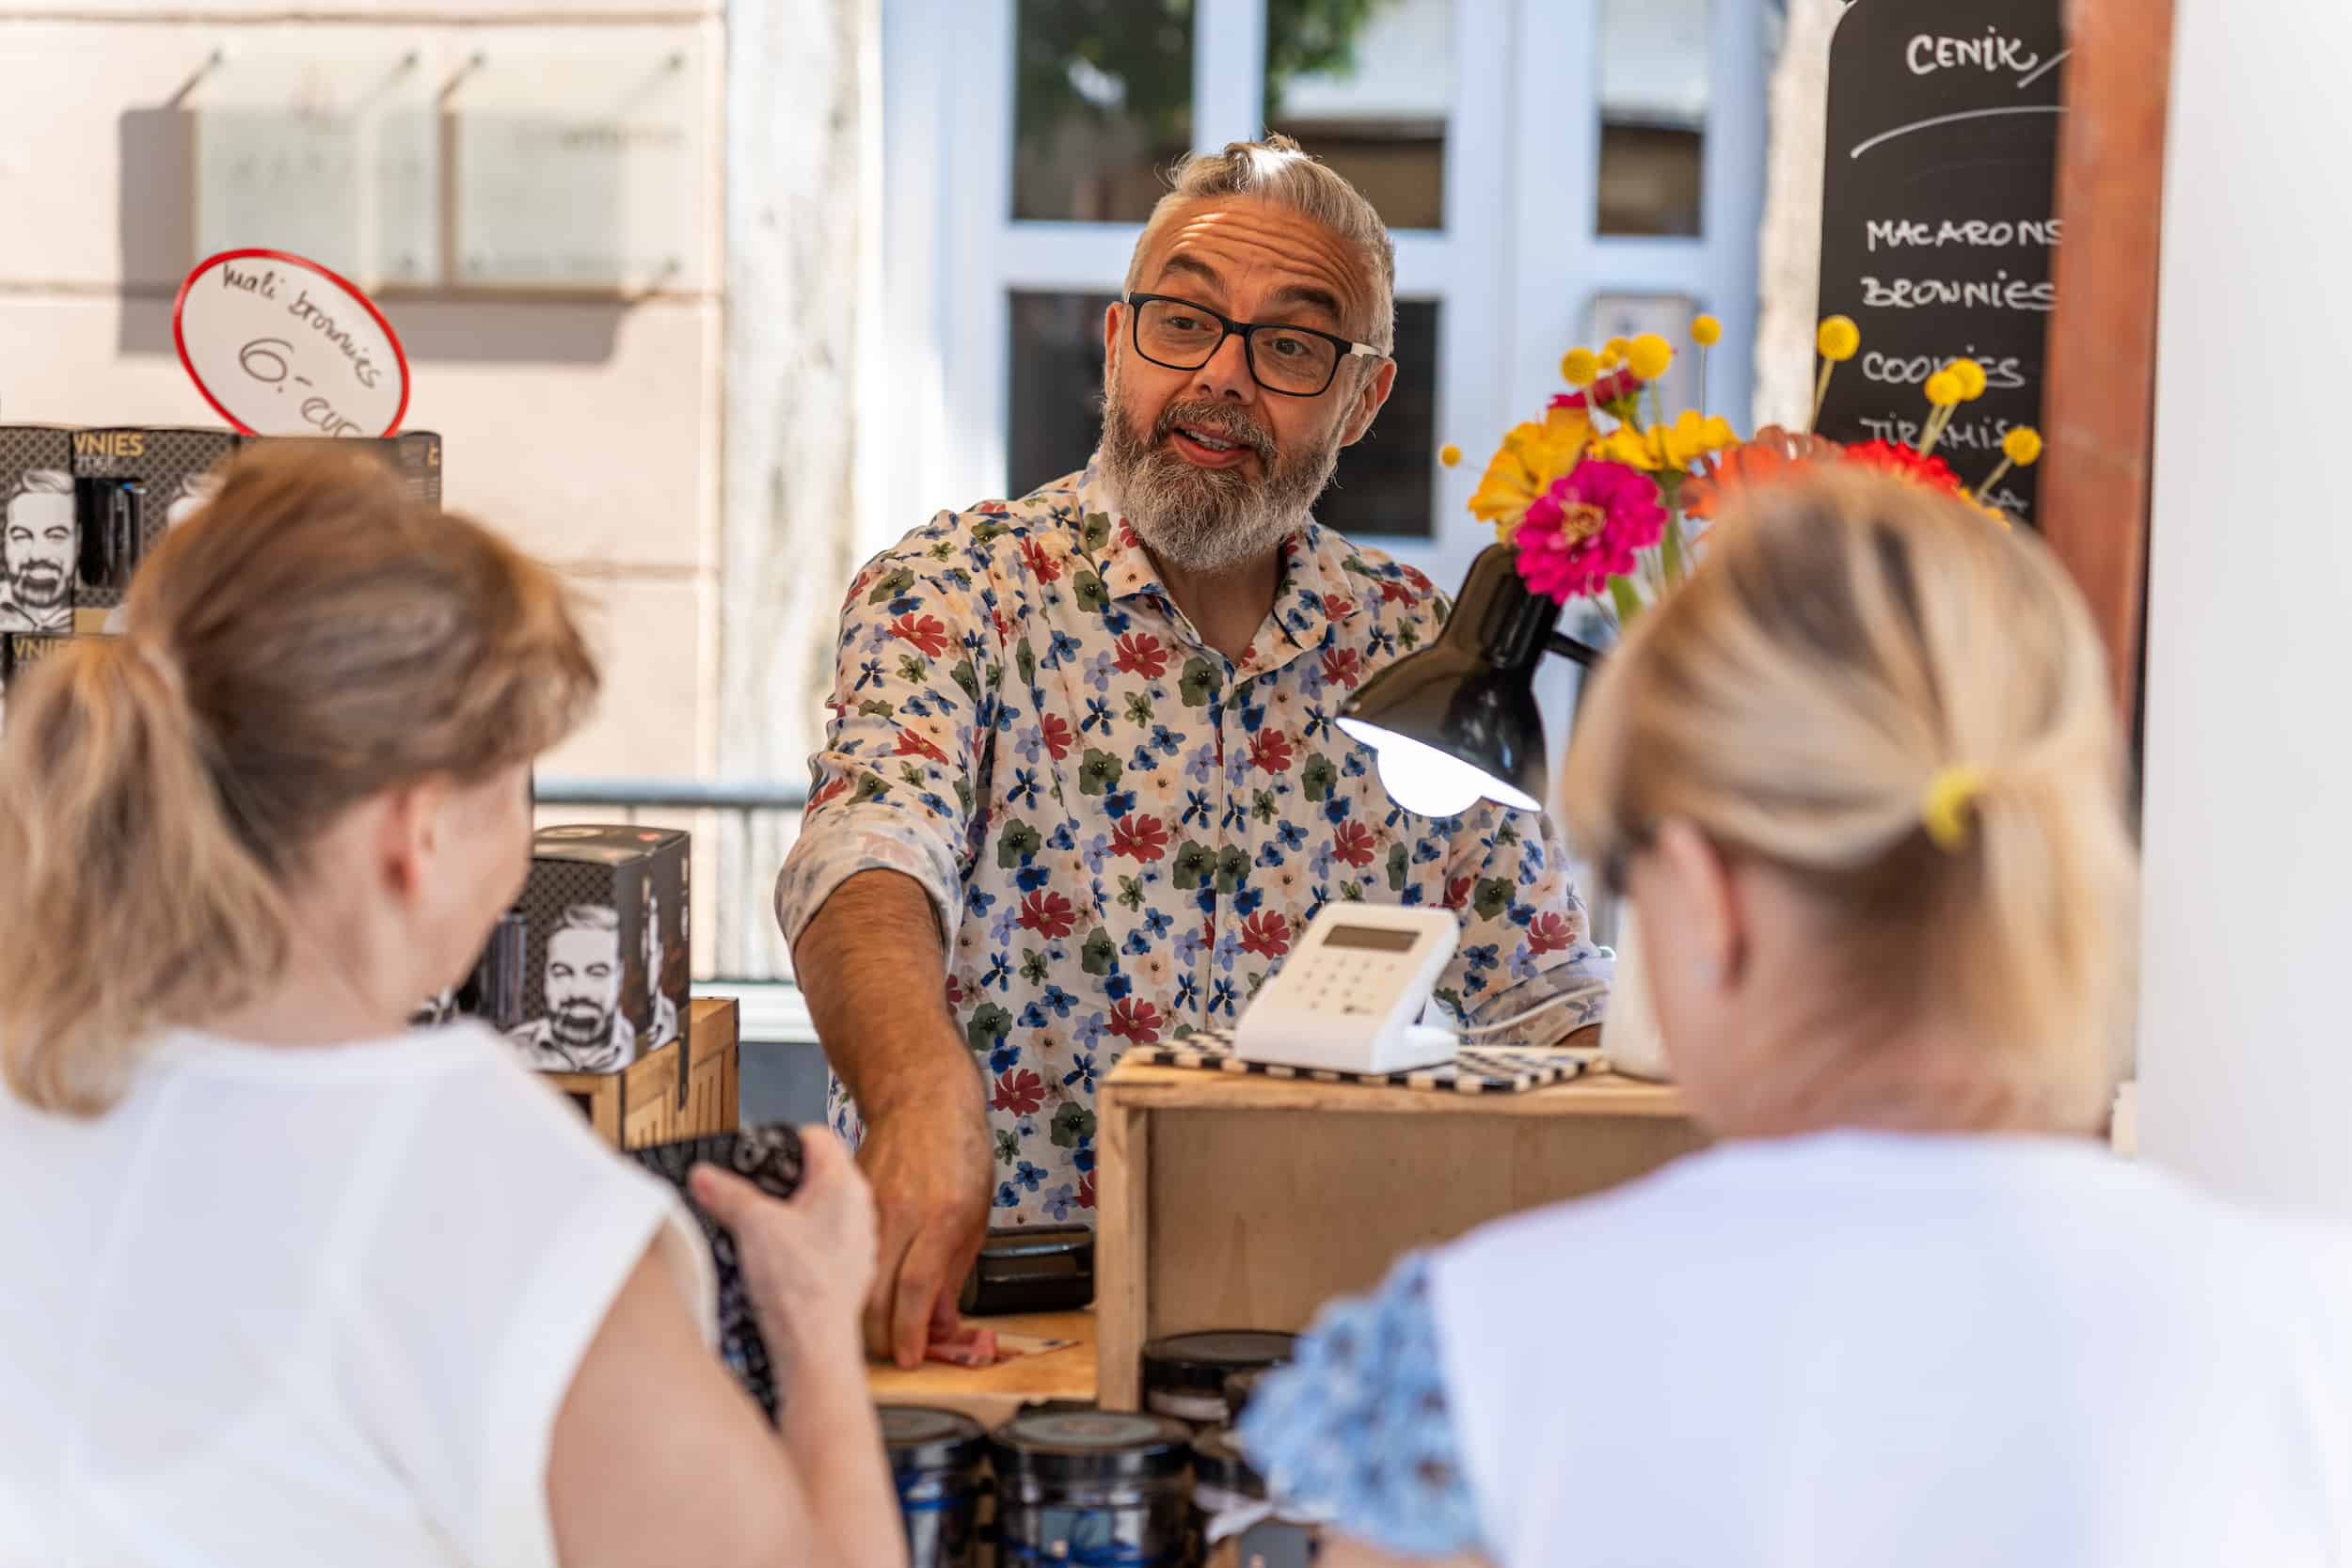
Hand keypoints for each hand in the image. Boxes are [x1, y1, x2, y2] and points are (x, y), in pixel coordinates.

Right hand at [691, 1128, 874, 1356]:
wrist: (815, 1345)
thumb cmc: (799, 1286)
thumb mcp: (752, 1225)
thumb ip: (725, 1193)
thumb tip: (704, 1175)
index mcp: (844, 1183)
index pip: (817, 1136)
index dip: (783, 1140)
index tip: (756, 1156)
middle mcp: (860, 1207)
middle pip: (818, 1173)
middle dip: (782, 1181)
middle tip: (750, 1194)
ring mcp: (859, 1240)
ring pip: (821, 1209)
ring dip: (791, 1214)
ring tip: (759, 1230)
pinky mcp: (851, 1269)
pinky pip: (825, 1242)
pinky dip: (801, 1243)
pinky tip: (778, 1261)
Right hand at [857, 1095, 993, 1367]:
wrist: (924, 1099)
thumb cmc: (959, 1153)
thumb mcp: (975, 1214)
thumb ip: (954, 1271)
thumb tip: (939, 1323)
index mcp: (942, 1217)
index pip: (917, 1288)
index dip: (910, 1332)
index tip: (909, 1359)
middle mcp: (902, 1213)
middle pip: (876, 1292)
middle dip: (880, 1336)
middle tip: (890, 1354)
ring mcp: (869, 1206)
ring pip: (853, 1277)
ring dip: (862, 1314)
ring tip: (876, 1332)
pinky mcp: (848, 1202)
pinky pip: (843, 1250)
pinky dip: (849, 1279)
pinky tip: (860, 1293)